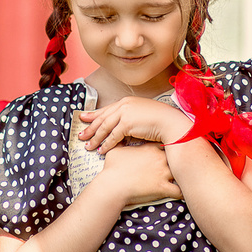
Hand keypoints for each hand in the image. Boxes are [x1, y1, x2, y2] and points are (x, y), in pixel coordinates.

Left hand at [78, 97, 192, 153]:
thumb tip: (121, 128)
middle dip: (90, 127)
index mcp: (126, 101)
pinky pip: (112, 136)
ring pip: (104, 127)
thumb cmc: (160, 120)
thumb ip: (130, 118)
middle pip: (102, 118)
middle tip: (80, 135)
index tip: (84, 118)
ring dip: (95, 138)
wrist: (170, 122)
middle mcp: (124, 105)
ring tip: (88, 146)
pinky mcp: (127, 123)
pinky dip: (106, 144)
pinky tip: (101, 150)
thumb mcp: (142, 115)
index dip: (94, 115)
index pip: (106, 109)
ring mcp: (125, 113)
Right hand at [94, 142, 181, 206]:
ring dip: (184, 175)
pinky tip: (186, 194)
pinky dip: (183, 193)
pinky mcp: (163, 188)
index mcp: (151, 149)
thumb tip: (119, 137)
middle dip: (181, 159)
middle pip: (177, 156)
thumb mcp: (116, 150)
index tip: (174, 150)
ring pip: (181, 172)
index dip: (171, 147)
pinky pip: (180, 191)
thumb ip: (121, 141)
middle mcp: (160, 159)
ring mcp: (163, 173)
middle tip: (186, 162)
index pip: (167, 144)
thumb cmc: (112, 169)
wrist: (112, 186)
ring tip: (191, 177)